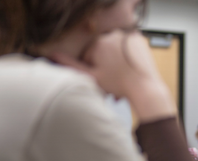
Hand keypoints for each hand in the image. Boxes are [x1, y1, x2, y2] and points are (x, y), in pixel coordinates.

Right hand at [51, 30, 175, 121]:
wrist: (145, 87)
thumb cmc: (119, 85)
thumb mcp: (91, 77)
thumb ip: (71, 65)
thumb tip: (52, 55)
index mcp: (98, 43)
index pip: (89, 54)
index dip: (94, 69)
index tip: (102, 77)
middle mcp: (112, 35)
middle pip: (102, 50)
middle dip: (104, 64)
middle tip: (112, 79)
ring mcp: (126, 36)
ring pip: (114, 48)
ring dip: (115, 60)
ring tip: (121, 75)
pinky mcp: (138, 39)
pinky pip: (126, 46)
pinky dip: (126, 55)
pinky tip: (129, 67)